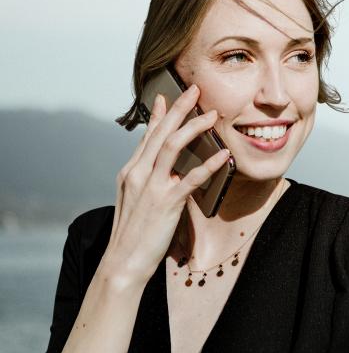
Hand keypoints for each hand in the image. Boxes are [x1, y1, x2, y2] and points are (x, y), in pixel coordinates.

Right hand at [101, 84, 229, 286]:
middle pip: (160, 133)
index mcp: (131, 171)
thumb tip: (166, 168)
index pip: (147, 136)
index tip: (166, 95)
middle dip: (179, 109)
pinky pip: (190, 178)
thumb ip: (147, 180)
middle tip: (194, 90)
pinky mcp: (165, 203)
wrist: (122, 262)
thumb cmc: (132, 232)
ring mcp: (150, 186)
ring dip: (193, 127)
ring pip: (172, 147)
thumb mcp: (133, 199)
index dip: (159, 115)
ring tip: (211, 115)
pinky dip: (208, 165)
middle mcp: (138, 173)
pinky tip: (223, 156)